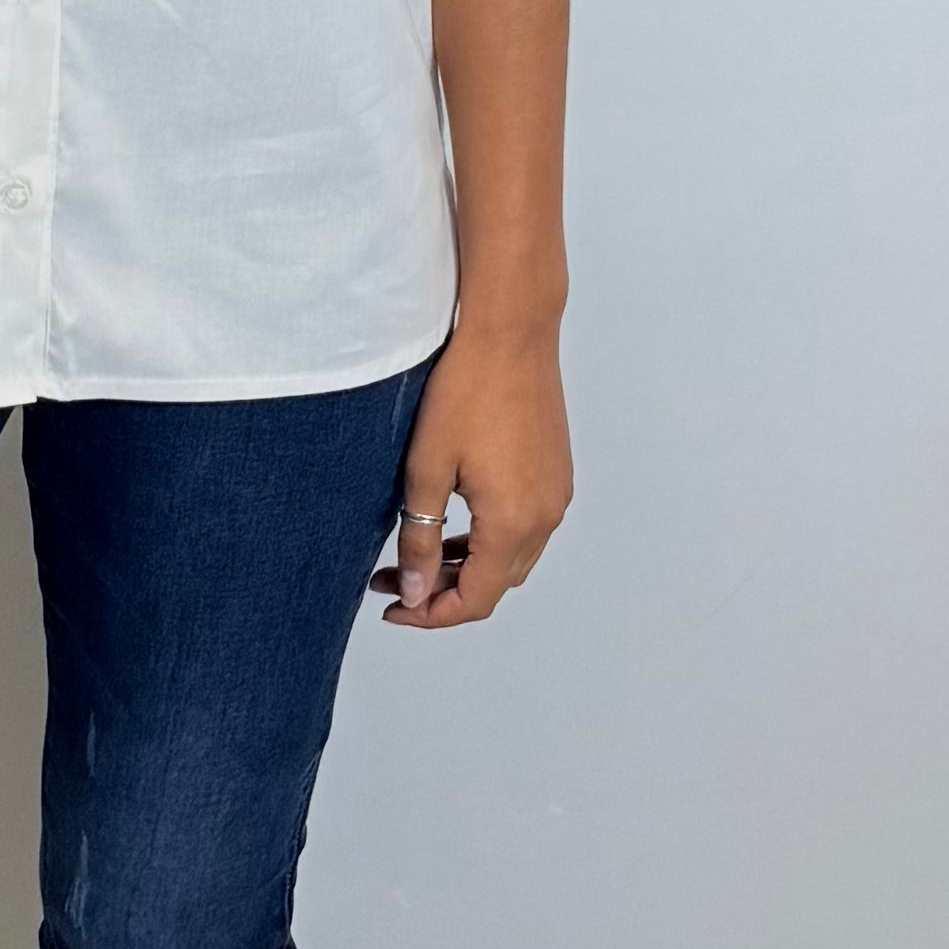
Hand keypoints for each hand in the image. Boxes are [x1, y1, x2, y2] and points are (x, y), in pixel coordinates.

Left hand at [372, 315, 571, 629]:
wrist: (511, 334)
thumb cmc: (465, 392)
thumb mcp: (426, 471)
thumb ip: (421, 539)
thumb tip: (416, 592)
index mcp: (512, 523)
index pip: (474, 600)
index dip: (430, 614)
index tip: (392, 607)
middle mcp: (545, 518)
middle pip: (495, 584)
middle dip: (444, 592)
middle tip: (393, 579)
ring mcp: (556, 496)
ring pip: (511, 559)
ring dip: (467, 566)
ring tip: (418, 553)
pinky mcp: (556, 476)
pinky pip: (525, 529)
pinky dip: (489, 540)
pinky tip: (454, 523)